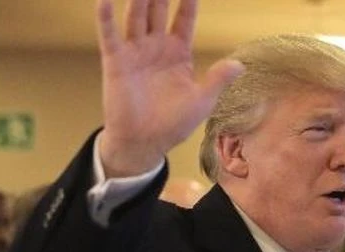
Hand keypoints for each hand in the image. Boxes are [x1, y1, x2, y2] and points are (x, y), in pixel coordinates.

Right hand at [96, 0, 243, 177]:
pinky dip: (106, 18)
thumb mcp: (202, 101)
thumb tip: (240, 64)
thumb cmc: (173, 124)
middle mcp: (155, 47)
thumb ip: (218, 79)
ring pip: (136, 16)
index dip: (188, 0)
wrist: (144, 143)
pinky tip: (104, 1)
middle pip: (158, 9)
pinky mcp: (116, 63)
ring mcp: (134, 52)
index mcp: (178, 52)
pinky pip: (110, 37)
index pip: (184, 17)